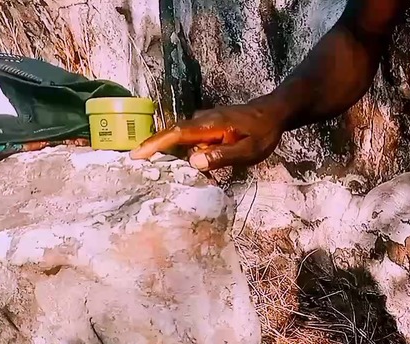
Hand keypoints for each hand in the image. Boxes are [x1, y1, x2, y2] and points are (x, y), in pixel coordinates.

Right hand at [130, 100, 283, 170]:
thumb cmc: (263, 132)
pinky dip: (185, 149)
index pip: (176, 134)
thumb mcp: (249, 150)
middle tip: (137, 162)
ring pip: (183, 138)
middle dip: (154, 147)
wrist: (273, 112)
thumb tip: (194, 161)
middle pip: (173, 135)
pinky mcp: (208, 125)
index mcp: (210, 125)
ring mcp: (204, 121)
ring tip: (161, 165)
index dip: (155, 144)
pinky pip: (191, 138)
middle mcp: (202, 120)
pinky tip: (189, 161)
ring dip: (172, 151)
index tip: (136, 154)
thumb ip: (222, 156)